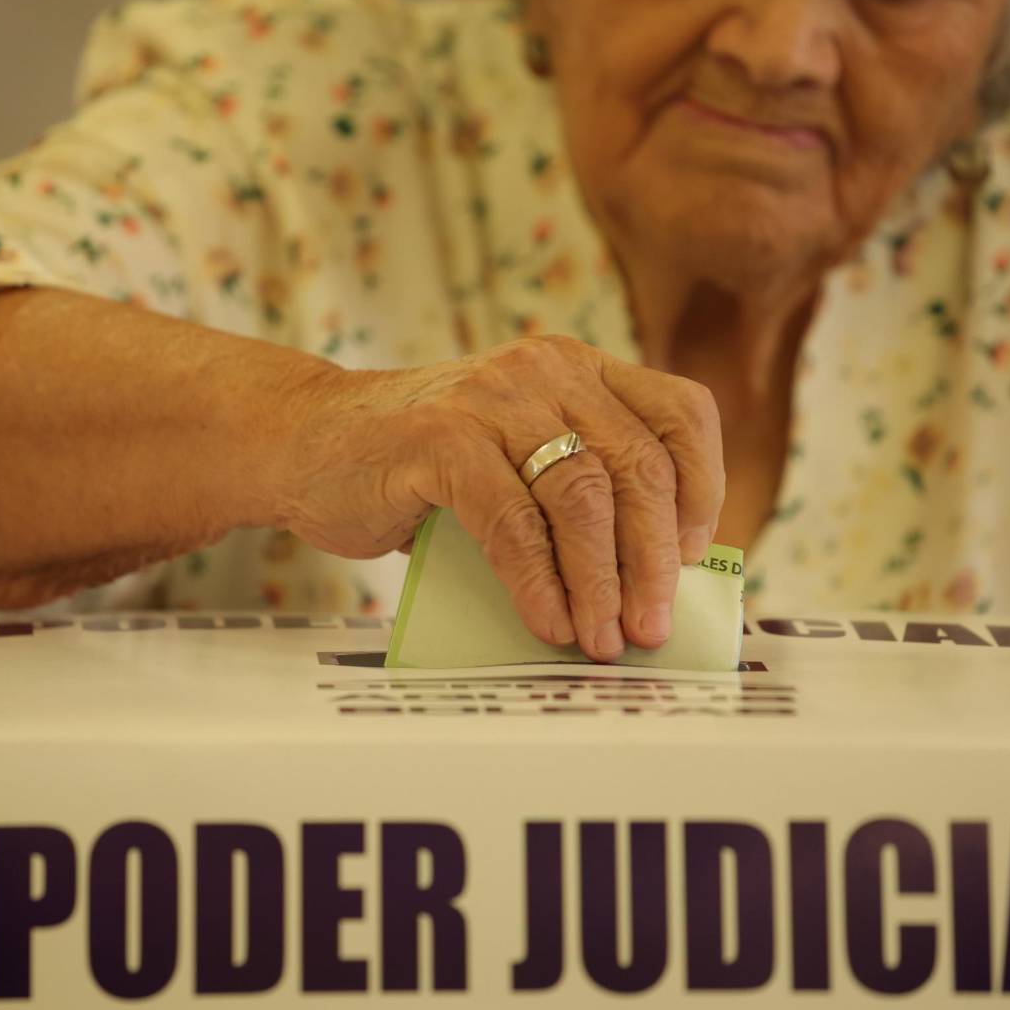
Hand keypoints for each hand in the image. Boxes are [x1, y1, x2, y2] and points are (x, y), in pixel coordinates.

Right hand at [276, 335, 725, 660]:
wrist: (306, 442)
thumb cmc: (419, 467)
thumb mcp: (513, 457)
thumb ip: (573, 493)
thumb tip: (647, 586)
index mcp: (578, 369)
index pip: (680, 412)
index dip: (703, 487)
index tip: (695, 556)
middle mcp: (545, 371)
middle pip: (638, 466)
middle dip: (654, 561)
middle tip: (651, 627)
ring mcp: (491, 399)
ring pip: (582, 496)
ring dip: (600, 582)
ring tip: (601, 639)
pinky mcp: (439, 440)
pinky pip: (512, 521)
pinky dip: (537, 583)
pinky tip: (548, 623)